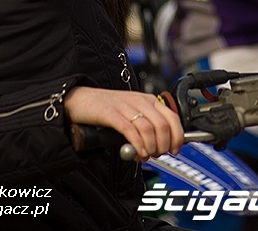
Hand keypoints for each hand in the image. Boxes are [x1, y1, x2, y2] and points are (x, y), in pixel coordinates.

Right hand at [64, 86, 183, 160]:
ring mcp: (125, 106)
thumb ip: (147, 126)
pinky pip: (130, 131)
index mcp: (148, 100)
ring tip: (144, 156)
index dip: (177, 137)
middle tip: (156, 155)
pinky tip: (138, 153)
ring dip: (151, 148)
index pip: (172, 118)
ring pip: (149, 129)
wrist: (80, 99)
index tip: (174, 150)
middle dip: (163, 146)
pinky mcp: (111, 114)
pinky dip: (138, 145)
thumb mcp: (132, 113)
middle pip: (163, 126)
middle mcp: (140, 101)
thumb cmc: (106, 108)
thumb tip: (162, 147)